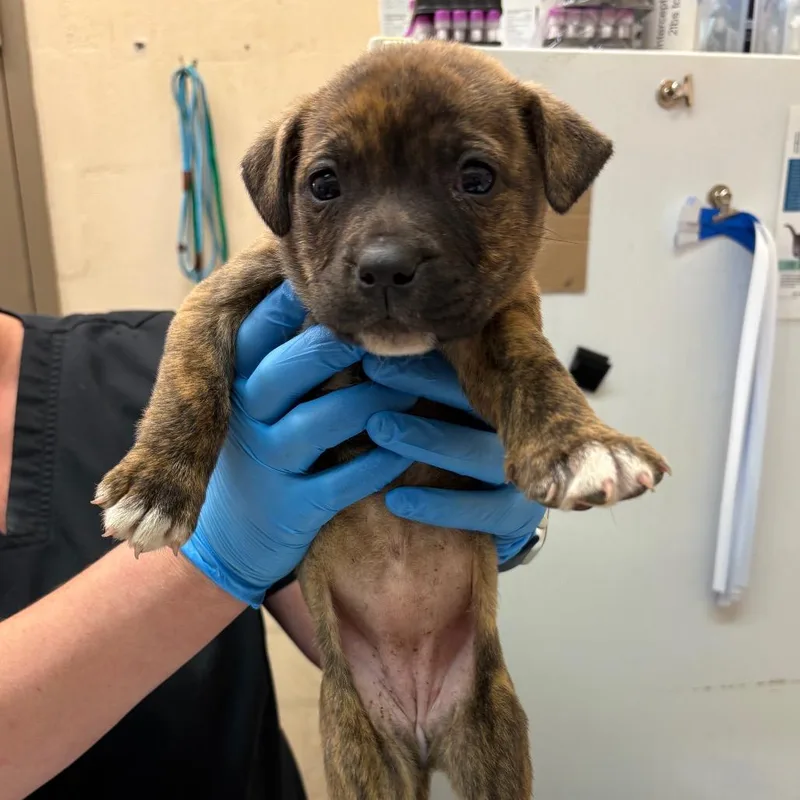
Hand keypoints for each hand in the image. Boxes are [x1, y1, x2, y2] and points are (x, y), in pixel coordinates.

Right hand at [181, 284, 414, 606]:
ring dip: (372, 399)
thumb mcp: (255, 404)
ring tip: (412, 386)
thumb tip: (333, 302)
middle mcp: (248, 418)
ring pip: (320, 421)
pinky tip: (407, 447)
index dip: (292, 302)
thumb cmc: (260, 451)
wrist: (230, 537)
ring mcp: (269, 464)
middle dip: (339, 346)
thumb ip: (282, 358)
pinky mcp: (293, 508)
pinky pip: (342, 481)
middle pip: (289, 368)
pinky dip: (379, 462)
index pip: (258, 331)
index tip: (338, 285)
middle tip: (387, 332)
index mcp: (237, 384)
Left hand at [363, 352, 545, 565]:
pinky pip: (482, 509)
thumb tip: (372, 357)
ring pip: (478, 454)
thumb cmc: (452, 454)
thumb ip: (422, 389)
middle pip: (478, 402)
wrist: (487, 526)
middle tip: (373, 375)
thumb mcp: (440, 416)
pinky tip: (395, 499)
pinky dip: (439, 504)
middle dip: (424, 386)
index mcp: (506, 400)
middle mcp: (523, 431)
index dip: (425, 361)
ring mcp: (526, 473)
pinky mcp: (519, 516)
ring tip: (378, 429)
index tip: (378, 355)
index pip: (470, 370)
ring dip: (426, 439)